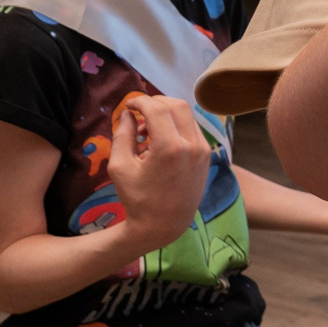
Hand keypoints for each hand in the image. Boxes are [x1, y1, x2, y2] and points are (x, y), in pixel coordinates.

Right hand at [105, 94, 211, 254]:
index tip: (128, 105)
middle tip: (138, 113)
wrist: (165, 225)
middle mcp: (192, 145)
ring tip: (146, 132)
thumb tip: (128, 114)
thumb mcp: (120, 166)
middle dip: (155, 103)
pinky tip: (159, 140)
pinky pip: (192, 128)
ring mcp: (203, 149)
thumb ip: (123, 135)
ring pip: (187, 115)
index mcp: (170, 148)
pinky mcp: (207, 155)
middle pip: (177, 105)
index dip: (141, 101)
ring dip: (166, 114)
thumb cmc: (138, 198)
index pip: (157, 108)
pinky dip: (176, 125)